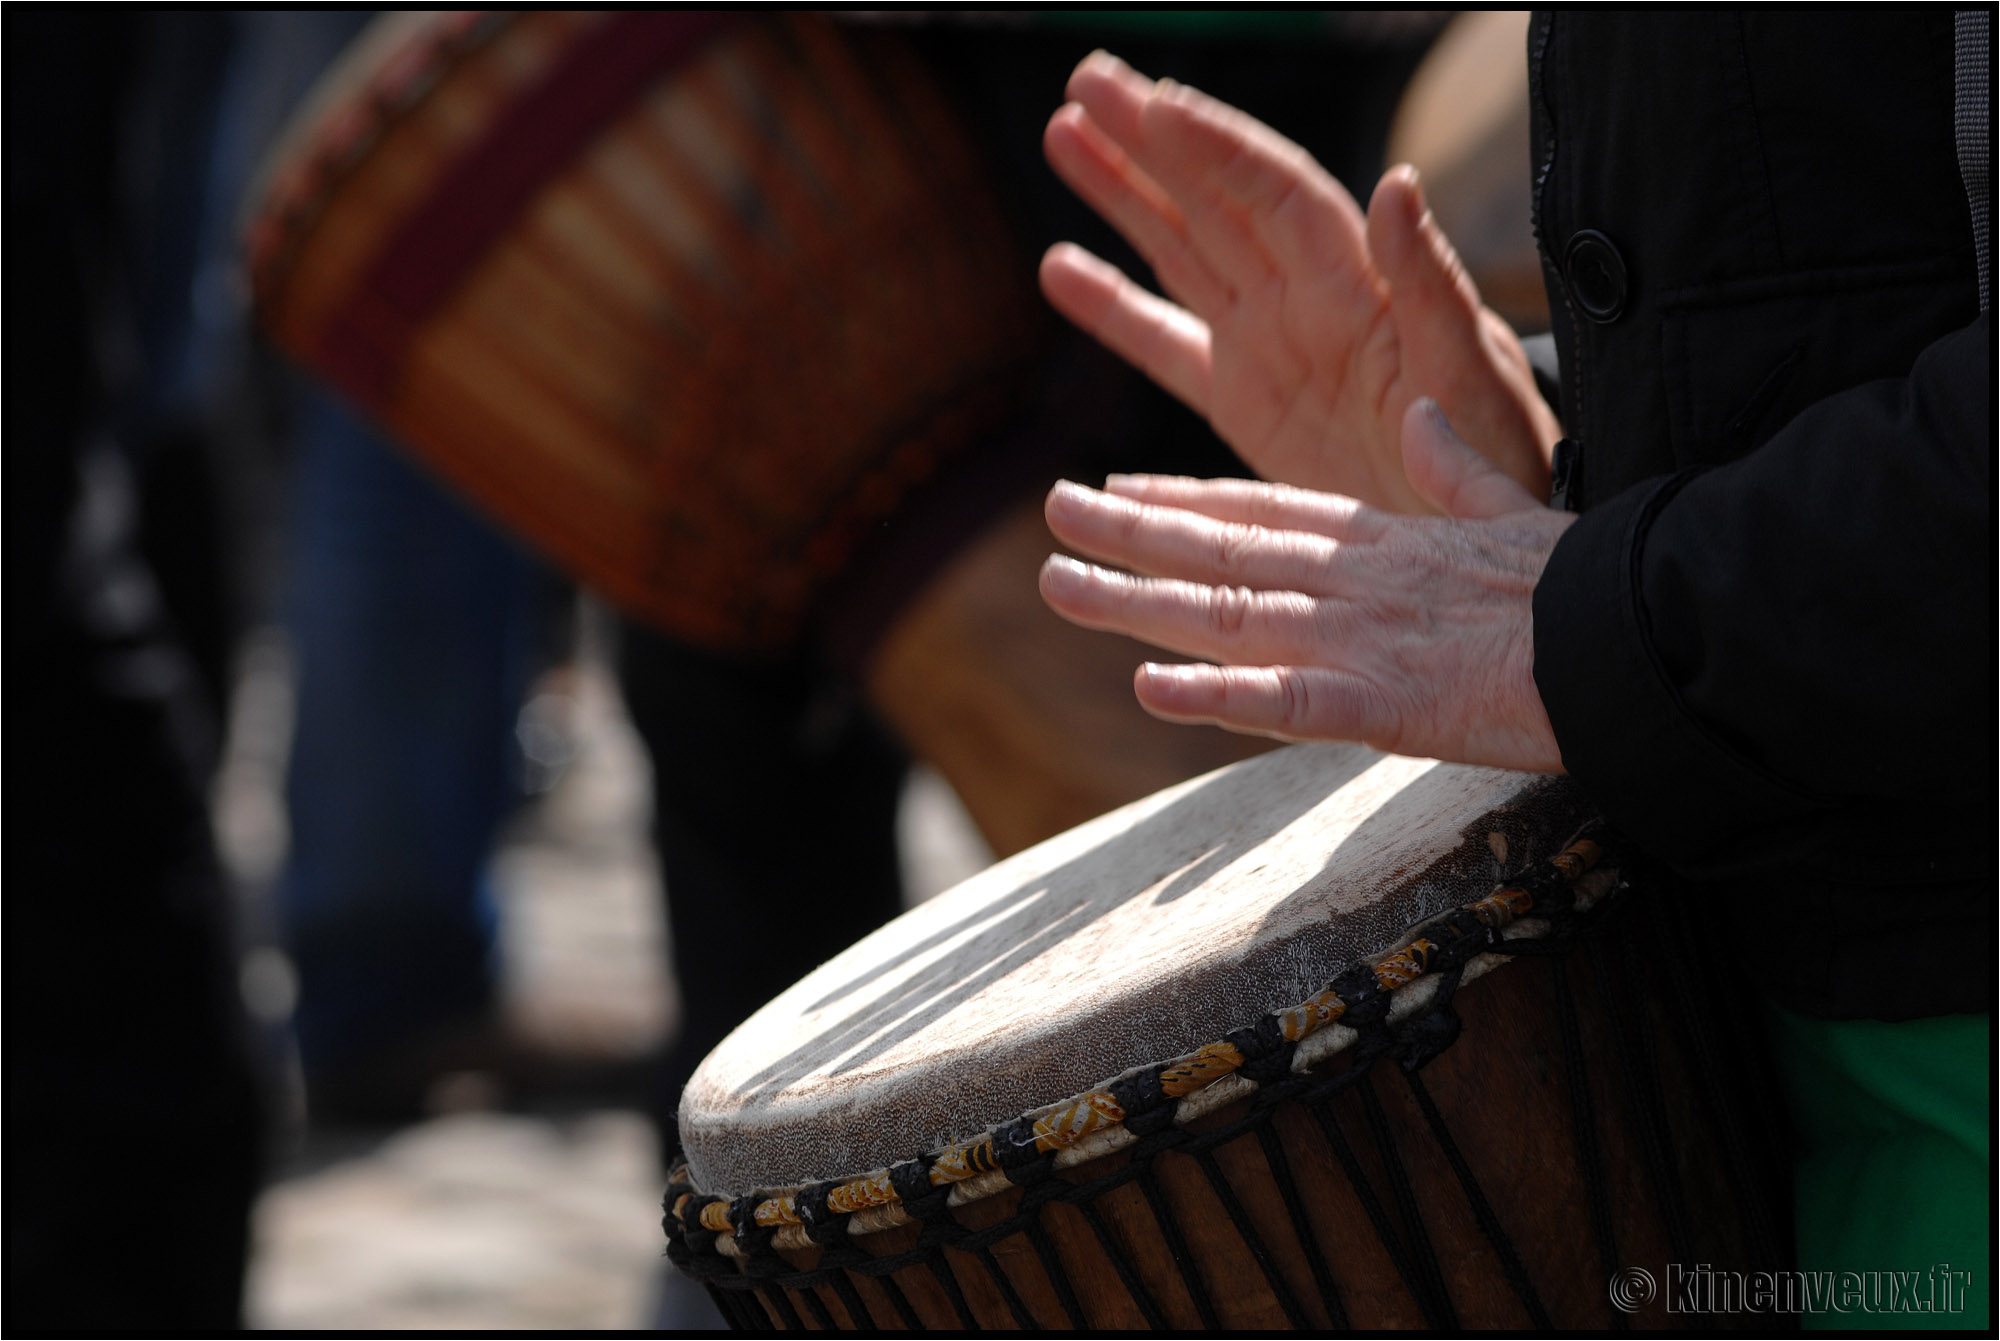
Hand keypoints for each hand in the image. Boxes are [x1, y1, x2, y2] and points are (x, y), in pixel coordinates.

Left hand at [1038, 400, 1574, 772]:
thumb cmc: (1590, 586)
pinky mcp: (1385, 705)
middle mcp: (1354, 579)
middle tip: (1055, 509)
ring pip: (1226, 614)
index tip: (1123, 483)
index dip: (1185, 495)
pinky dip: (1212, 696)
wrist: (1648, 639)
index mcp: (1385, 539)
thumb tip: (1427, 419)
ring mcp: (1362, 639)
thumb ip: (1458, 470)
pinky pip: (1283, 702)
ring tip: (1059, 584)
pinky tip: (1148, 687)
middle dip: (1131, 530)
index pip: (1264, 509)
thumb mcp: (1517, 509)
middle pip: (1222, 549)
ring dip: (1136, 601)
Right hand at [1041, 51, 1559, 512]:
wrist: (1470, 534)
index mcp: (1360, 283)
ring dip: (1123, 196)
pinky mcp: (1245, 403)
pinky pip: (1166, 346)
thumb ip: (1430, 283)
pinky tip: (1061, 267)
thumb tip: (1397, 184)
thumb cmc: (1493, 452)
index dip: (1217, 148)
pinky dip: (1115, 310)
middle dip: (1151, 143)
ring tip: (1063, 134)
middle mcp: (1306, 297)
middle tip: (1087, 82)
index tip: (1156, 105)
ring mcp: (1270, 344)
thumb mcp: (1471, 370)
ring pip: (1181, 251)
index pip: (1277, 193)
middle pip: (1215, 201)